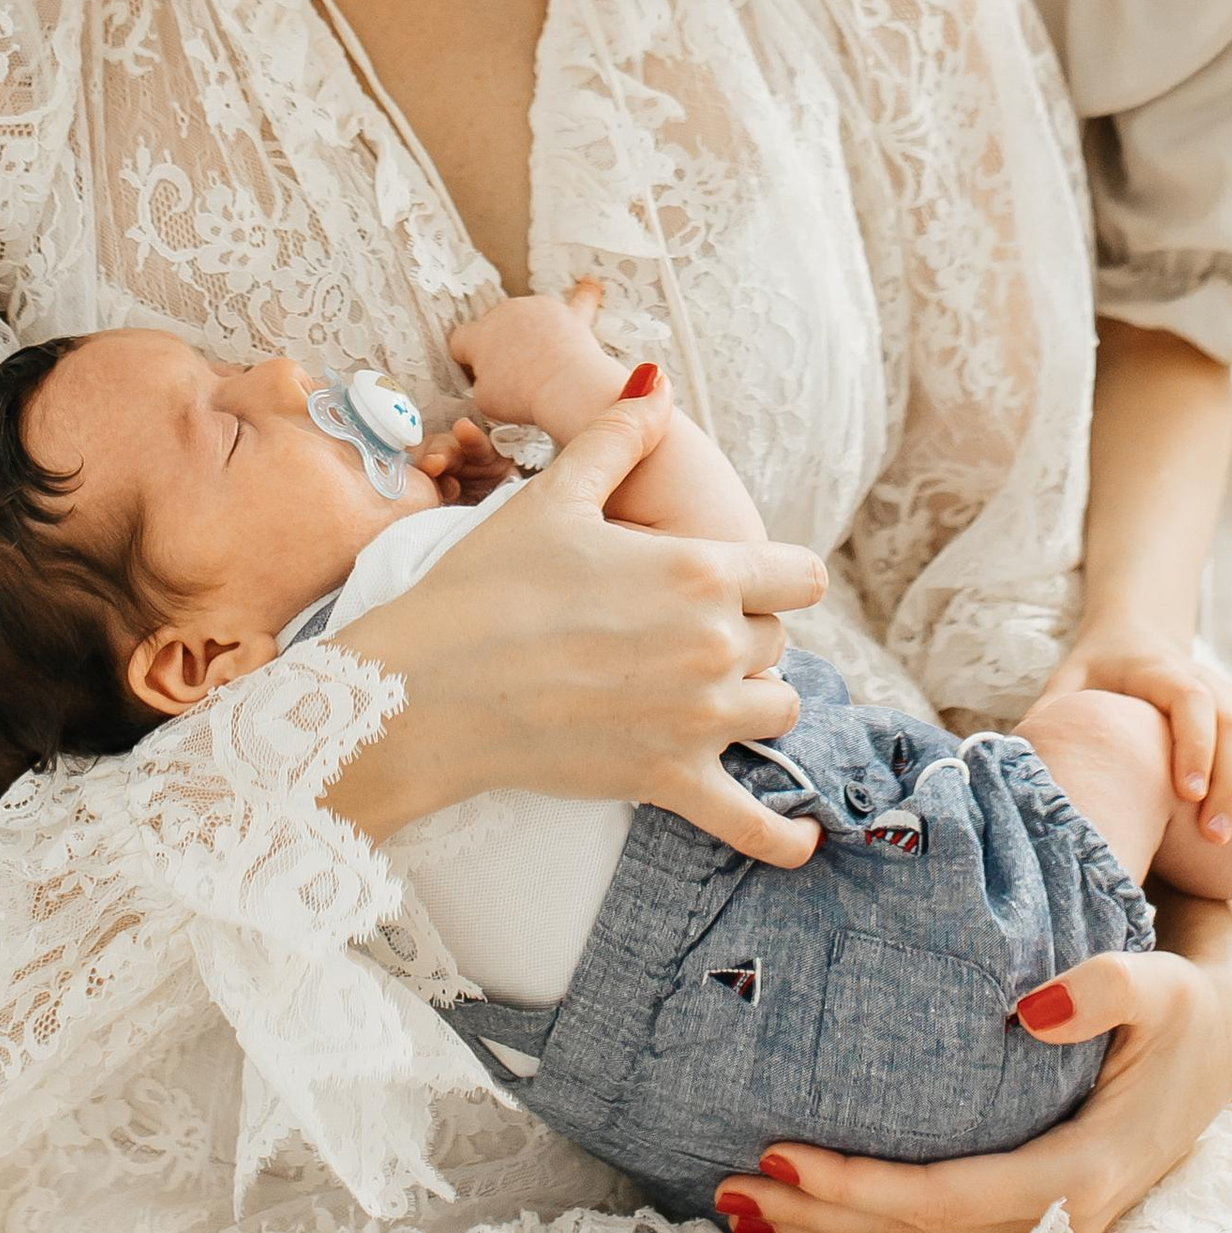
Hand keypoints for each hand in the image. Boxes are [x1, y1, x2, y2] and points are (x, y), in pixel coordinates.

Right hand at [326, 375, 828, 867]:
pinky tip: (804, 848)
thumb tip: (656, 383)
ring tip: (704, 691)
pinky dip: (780, 839)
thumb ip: (617, 437)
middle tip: (680, 628)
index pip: (798, 574)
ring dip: (751, 699)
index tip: (741, 575)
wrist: (428, 686)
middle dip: (743, 630)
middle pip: (778, 640)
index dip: (773, 572)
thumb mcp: (555, 495)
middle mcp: (714, 644)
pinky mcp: (666, 780)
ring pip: (775, 709)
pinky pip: (750, 823)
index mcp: (699, 570)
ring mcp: (696, 719)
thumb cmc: (486, 584)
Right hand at [448, 276, 623, 440]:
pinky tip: (590, 284)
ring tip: (540, 361)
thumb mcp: (483, 400)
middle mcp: (505, 313)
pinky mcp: (570, 314)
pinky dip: (584, 295)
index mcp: (478, 335)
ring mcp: (538, 309)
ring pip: (528, 317)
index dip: (467, 360)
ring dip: (531, 333)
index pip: (460, 341)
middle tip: (513, 375)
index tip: (478, 373)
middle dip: (500, 346)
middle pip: (495, 325)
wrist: (565, 389)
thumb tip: (490, 379)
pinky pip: (579, 300)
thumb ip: (481, 383)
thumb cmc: (523, 395)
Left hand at [714, 896, 1231, 1232]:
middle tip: (730, 1187)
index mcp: (1084, 1174)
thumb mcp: (1165, 983)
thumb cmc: (1191, 1009)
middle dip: (821, 1222)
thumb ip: (1106, 986)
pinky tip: (806, 1220)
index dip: (862, 1189)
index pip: (950, 1199)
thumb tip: (1033, 1009)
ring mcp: (1044, 1230)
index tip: (783, 1155)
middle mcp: (1058, 1222)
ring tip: (740, 1208)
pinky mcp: (1028, 1217)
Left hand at [1035, 639, 1231, 865]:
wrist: (1133, 637)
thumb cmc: (1094, 678)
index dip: (1194, 744)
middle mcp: (1207, 681)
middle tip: (1220, 839)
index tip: (1187, 794)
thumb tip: (1014, 771)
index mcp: (1157, 670)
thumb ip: (1050, 724)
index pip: (1189, 699)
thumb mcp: (1065, 689)